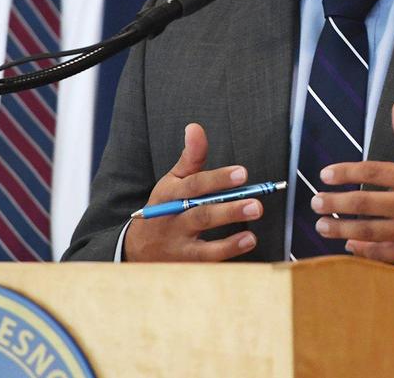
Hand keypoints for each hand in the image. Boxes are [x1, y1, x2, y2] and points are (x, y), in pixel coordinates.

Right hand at [122, 123, 262, 261]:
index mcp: (169, 195)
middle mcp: (172, 220)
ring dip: (230, 239)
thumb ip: (190, 158)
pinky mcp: (185, 264)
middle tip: (256, 204)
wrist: (137, 248)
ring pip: (204, 243)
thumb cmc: (163, 208)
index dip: (217, 178)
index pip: (194, 185)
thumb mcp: (171, 181)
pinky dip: (228, 252)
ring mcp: (178, 245)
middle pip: (201, 215)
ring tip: (253, 232)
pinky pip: (207, 261)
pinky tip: (247, 242)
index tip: (242, 173)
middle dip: (229, 210)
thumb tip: (195, 127)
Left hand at [309, 100, 393, 268]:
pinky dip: (362, 251)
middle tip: (316, 201)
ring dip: (340, 229)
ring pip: (368, 232)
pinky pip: (382, 254)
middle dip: (334, 203)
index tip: (325, 174)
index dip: (345, 173)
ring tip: (322, 224)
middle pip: (364, 204)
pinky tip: (348, 245)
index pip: (372, 172)